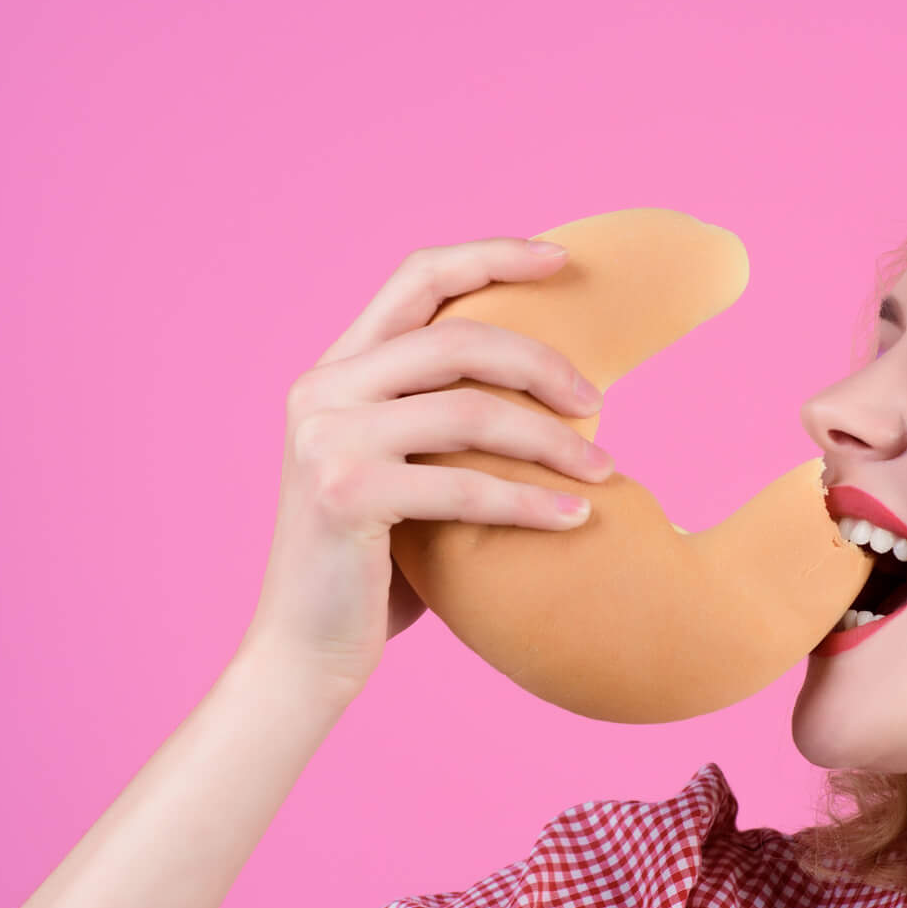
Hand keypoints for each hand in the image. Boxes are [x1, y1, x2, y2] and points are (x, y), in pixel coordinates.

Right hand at [237, 237, 615, 699]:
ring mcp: (327, 439)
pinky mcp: (344, 494)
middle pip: (457, 340)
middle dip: (542, 363)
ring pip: (469, 412)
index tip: (560, 258)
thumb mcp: (402, 472)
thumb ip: (441, 423)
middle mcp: (323, 390)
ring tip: (605, 470)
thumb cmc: (371, 569)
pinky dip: (531, 503)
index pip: (416, 279)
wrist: (301, 651)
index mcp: (335, 370)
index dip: (491, 256)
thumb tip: (548, 385)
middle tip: (598, 402)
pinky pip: (465, 488)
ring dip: (551, 440)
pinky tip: (577, 518)